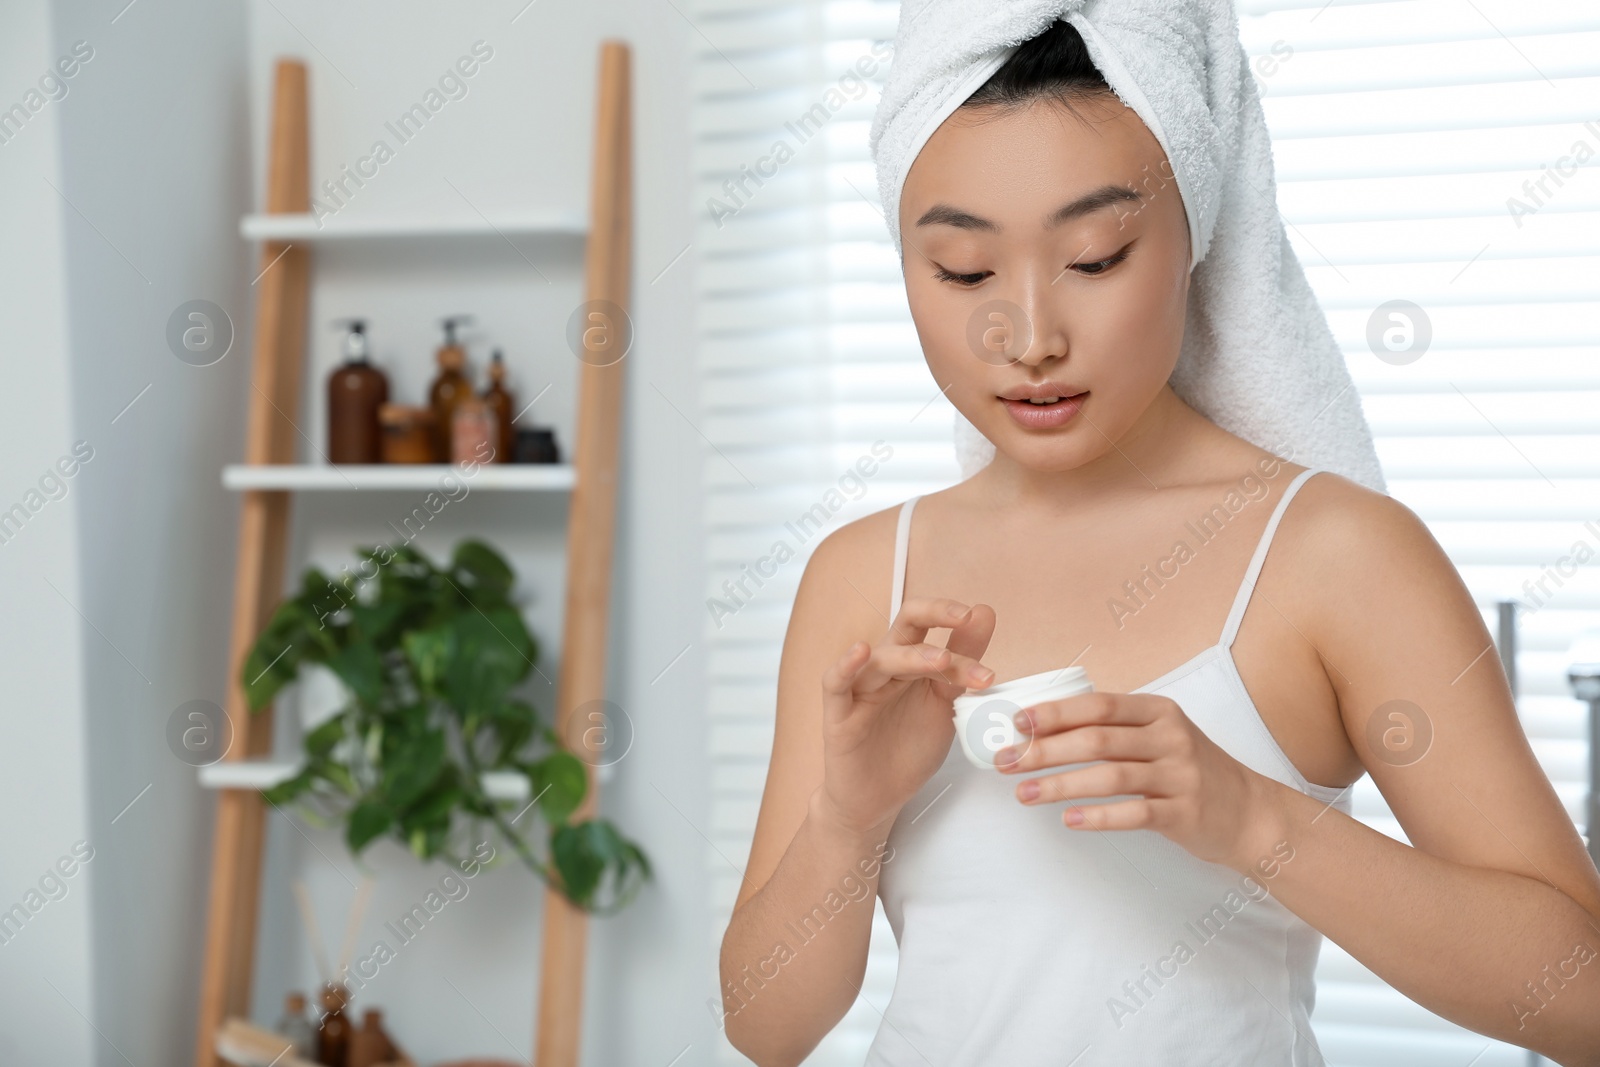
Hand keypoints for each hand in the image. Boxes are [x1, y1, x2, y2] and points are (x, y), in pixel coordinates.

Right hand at [816, 597, 997, 835]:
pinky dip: (845, 666)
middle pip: (904, 626)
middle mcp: (885, 668)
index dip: (955, 623)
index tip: (981, 626)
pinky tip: (860, 652)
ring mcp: (860, 689)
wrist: (879, 798)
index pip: (929, 626)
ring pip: (882, 659)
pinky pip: (835, 684)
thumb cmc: (908, 749)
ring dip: (913, 656)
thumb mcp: (945, 702)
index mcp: (910, 662)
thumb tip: (985, 612)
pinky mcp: (838, 716)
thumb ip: (962, 662)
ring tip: (942, 661)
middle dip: (935, 613)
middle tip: (964, 617)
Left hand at [993, 691, 1281, 868]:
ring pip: (1109, 776)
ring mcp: (1179, 775)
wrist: (1249, 813)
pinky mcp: (1184, 812)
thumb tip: (1044, 730)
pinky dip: (1097, 817)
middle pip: (1097, 740)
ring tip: (1023, 794)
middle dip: (1044, 751)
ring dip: (1059, 785)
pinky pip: (1134, 813)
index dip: (1055, 712)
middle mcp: (1170, 737)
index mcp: (1158, 712)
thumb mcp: (1160, 736)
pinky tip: (1068, 820)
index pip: (1099, 705)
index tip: (1017, 723)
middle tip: (1006, 762)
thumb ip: (1114, 730)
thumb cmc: (1190, 771)